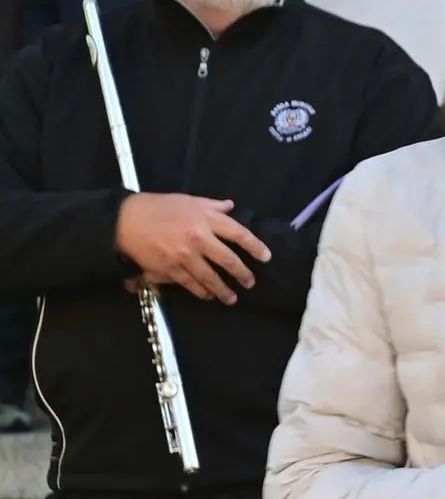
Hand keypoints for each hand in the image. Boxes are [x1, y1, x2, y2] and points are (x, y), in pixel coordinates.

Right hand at [116, 193, 268, 303]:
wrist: (124, 221)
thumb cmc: (158, 207)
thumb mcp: (188, 200)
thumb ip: (212, 205)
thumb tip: (230, 206)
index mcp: (205, 219)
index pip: (239, 234)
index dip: (255, 246)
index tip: (266, 257)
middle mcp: (199, 238)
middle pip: (228, 260)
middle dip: (242, 274)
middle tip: (250, 283)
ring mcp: (184, 256)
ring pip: (210, 277)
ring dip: (223, 290)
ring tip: (232, 298)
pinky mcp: (170, 269)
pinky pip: (190, 284)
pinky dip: (201, 291)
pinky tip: (208, 296)